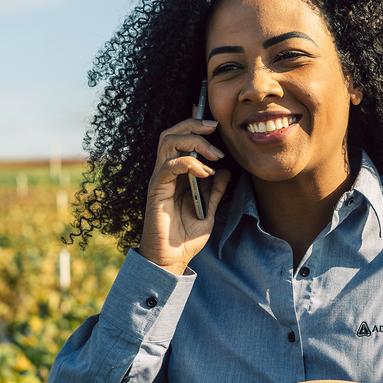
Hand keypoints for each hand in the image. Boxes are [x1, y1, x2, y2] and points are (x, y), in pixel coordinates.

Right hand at [138, 117, 231, 274]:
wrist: (172, 260)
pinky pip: (169, 166)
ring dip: (195, 142)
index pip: (180, 139)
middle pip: (171, 133)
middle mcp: (165, 173)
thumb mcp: (209, 211)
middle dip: (194, 125)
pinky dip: (190, 163)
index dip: (193, 125)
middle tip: (215, 127)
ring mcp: (159, 180)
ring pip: (168, 142)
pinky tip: (206, 173)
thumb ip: (216, 191)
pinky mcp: (156, 190)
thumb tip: (226, 171)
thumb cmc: (186, 238)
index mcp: (177, 175)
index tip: (215, 122)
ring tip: (215, 154)